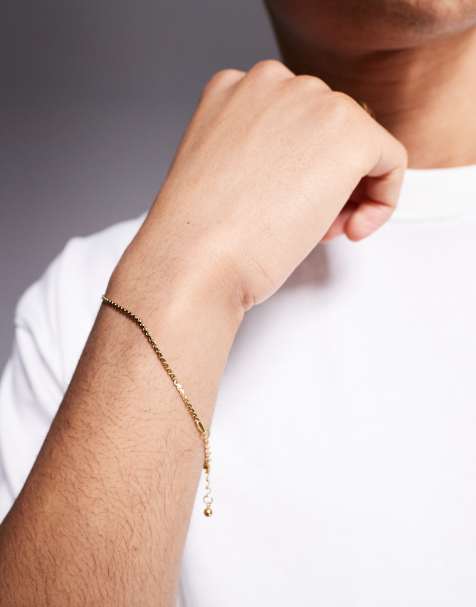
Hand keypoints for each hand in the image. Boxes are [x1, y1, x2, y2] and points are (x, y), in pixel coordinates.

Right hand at [141, 60, 406, 309]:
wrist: (194, 258)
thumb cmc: (198, 234)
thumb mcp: (219, 171)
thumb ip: (258, 151)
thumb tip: (305, 166)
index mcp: (232, 89)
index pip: (293, 121)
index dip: (296, 169)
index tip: (282, 208)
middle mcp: (273, 81)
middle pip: (329, 129)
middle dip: (324, 181)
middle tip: (304, 225)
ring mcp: (312, 101)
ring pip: (360, 144)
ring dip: (347, 193)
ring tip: (317, 230)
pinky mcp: (349, 131)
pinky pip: (392, 160)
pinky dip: (382, 198)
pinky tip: (351, 228)